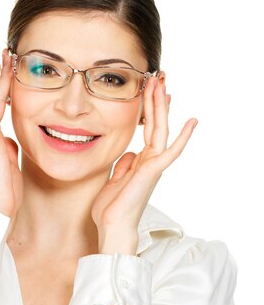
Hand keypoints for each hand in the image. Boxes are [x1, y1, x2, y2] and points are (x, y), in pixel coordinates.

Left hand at [91, 75, 197, 235]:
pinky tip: (192, 120)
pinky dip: (183, 137)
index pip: (147, 130)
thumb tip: (130, 153)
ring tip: (162, 84)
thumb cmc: (111, 209)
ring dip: (161, 107)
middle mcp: (150, 161)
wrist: (112, 226)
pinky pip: (171, 151)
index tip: (149, 91)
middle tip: (157, 77)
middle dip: (155, 100)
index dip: (148, 110)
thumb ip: (123, 165)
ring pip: (160, 130)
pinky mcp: (153, 171)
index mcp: (140, 162)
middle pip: (155, 125)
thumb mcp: (113, 180)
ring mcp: (153, 165)